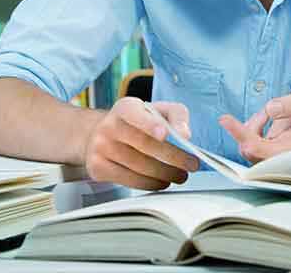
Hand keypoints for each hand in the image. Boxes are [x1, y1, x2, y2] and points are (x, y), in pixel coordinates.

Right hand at [84, 97, 199, 189]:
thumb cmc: (137, 123)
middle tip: (192, 164)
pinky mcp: (98, 168)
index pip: (135, 113)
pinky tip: (163, 181)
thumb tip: (185, 134)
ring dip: (166, 173)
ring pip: (139, 166)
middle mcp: (109, 126)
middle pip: (144, 144)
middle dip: (174, 157)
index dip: (150, 124)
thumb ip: (175, 115)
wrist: (100, 135)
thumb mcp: (155, 110)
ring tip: (181, 175)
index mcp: (125, 107)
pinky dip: (152, 183)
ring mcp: (100, 148)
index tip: (165, 134)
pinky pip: (130, 180)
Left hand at [219, 85, 290, 162]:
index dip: (242, 135)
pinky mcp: (270, 150)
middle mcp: (285, 156)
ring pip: (249, 147)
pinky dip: (251, 128)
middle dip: (242, 131)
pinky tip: (264, 117)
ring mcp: (276, 154)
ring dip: (250, 126)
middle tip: (230, 117)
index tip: (225, 119)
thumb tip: (271, 110)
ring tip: (267, 112)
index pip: (262, 149)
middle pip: (250, 152)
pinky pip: (251, 143)